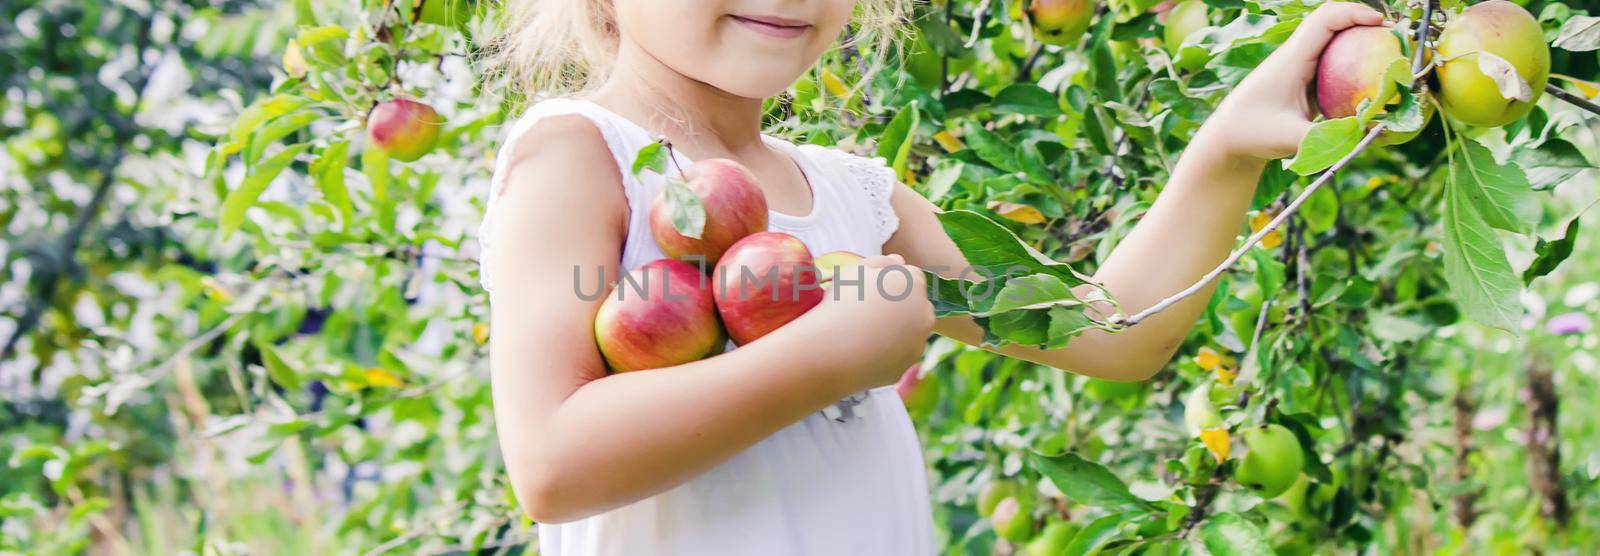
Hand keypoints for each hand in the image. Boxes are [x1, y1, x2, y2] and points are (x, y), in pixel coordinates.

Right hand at [812, 254, 934, 389]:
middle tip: (867, 312)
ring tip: (862, 333)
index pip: (911, 277)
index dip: (890, 283)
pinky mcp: (906, 366)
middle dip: (899, 307)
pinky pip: (897, 355)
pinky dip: (885, 353)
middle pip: (915, 305)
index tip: (871, 291)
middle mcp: (925, 313)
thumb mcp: (857, 271)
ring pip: (908, 332)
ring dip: (894, 330)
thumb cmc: (841, 304)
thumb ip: (882, 261)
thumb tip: (900, 262)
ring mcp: (918, 343)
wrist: (829, 351)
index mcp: (914, 285)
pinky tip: (862, 351)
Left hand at [1200, 2, 1387, 160]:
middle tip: (1395, 38)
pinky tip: (1372, 86)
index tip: (1381, 23)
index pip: (1324, 20)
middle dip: (1365, 25)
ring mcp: (1299, 69)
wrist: (1226, 140)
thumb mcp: (1288, 138)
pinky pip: (1332, 68)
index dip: (1354, 13)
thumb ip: (1326, 138)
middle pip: (1333, 25)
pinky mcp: (1303, 84)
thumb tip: (1364, 135)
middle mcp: (1295, 58)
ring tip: (1391, 57)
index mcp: (1290, 59)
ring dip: (1360, 46)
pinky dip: (1353, 69)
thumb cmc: (1250, 135)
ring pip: (1334, 45)